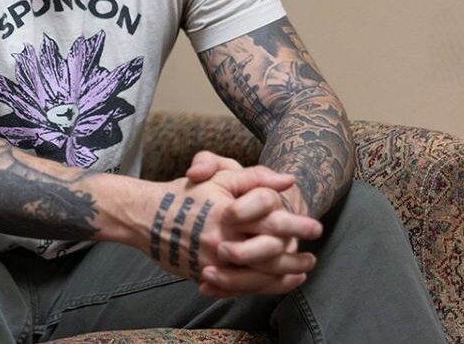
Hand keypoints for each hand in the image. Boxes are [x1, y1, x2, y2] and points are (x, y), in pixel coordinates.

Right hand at [141, 174, 318, 297]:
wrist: (147, 217)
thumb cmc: (187, 193)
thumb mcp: (220, 176)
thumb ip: (255, 177)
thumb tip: (288, 180)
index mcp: (228, 213)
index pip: (271, 220)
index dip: (296, 225)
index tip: (316, 228)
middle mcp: (222, 240)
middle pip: (268, 253)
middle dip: (294, 256)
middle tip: (312, 256)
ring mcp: (214, 261)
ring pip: (256, 275)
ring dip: (283, 275)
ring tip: (302, 271)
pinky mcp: (207, 275)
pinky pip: (239, 287)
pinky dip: (261, 287)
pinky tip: (276, 283)